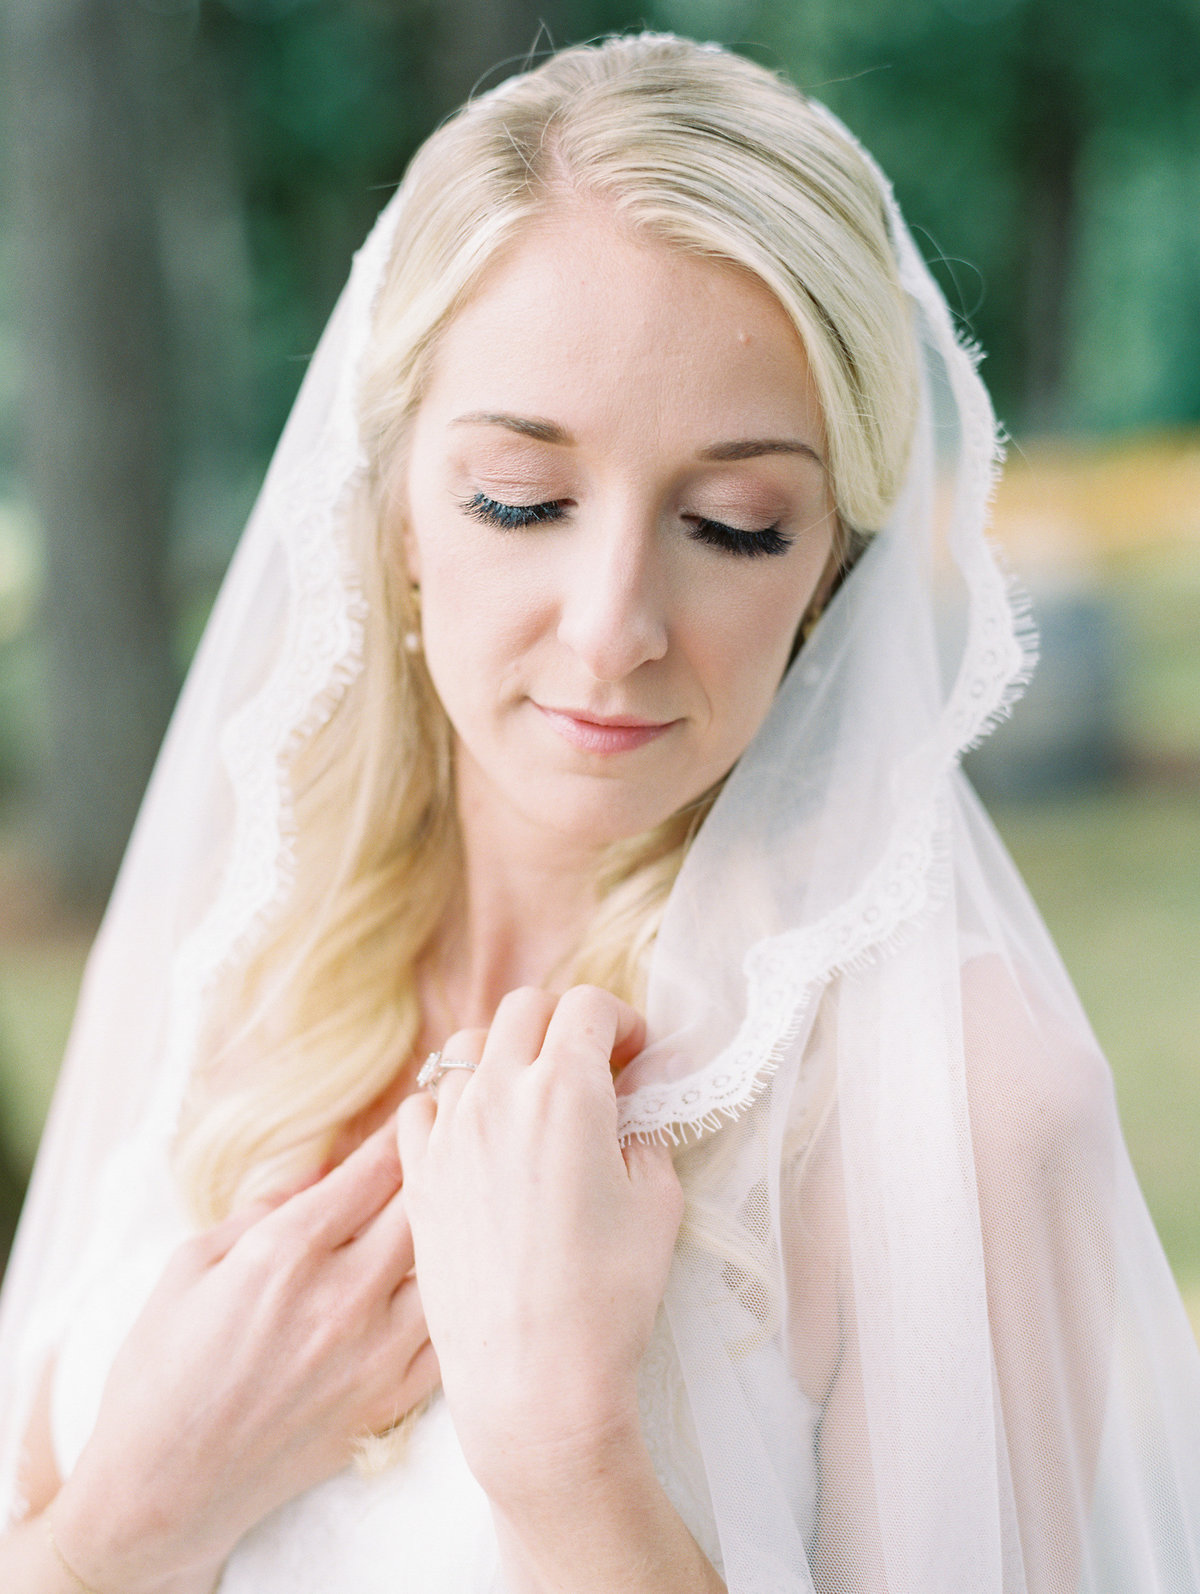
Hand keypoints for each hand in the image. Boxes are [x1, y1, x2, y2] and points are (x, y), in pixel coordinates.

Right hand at [52, 1121, 438, 1593]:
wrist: (162, 1489)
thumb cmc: (162, 1371)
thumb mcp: (190, 1264)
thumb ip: (262, 1209)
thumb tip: (320, 1171)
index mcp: (284, 1253)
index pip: (375, 1168)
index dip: (405, 1127)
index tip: (423, 1105)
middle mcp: (340, 1299)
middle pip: (424, 1205)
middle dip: (440, 1164)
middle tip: (452, 1140)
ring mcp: (373, 1355)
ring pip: (448, 1266)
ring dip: (456, 1229)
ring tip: (467, 1203)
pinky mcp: (389, 1403)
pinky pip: (449, 1334)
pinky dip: (457, 1300)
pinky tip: (457, 1280)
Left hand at [396, 986, 683, 1506]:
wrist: (533, 1381)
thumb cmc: (608, 1297)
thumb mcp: (656, 1204)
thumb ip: (644, 1136)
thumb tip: (630, 1114)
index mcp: (565, 1090)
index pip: (586, 1005)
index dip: (618, 1020)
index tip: (634, 1054)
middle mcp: (497, 1095)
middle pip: (523, 1009)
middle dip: (562, 1022)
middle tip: (590, 1065)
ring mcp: (448, 1134)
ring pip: (465, 1047)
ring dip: (504, 1053)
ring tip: (530, 1096)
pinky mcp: (417, 1177)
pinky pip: (421, 1105)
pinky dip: (450, 1101)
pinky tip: (476, 1133)